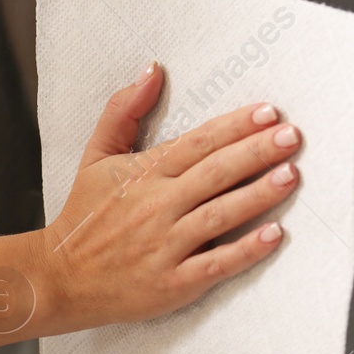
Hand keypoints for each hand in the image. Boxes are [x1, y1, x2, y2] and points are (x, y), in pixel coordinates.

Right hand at [40, 62, 301, 329]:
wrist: (61, 278)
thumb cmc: (84, 217)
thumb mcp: (95, 156)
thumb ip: (122, 111)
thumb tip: (152, 71)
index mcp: (143, 173)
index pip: (197, 142)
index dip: (234, 126)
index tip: (268, 113)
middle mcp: (156, 205)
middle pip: (215, 173)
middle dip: (257, 152)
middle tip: (292, 136)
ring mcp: (165, 245)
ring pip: (219, 214)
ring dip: (258, 194)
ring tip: (290, 175)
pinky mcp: (173, 282)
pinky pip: (215, 264)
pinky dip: (246, 250)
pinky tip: (274, 235)